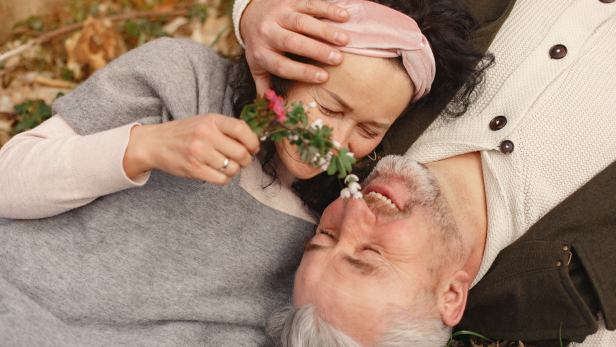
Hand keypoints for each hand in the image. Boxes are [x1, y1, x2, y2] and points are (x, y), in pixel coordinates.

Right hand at [123, 114, 259, 184]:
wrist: (155, 143)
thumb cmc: (185, 133)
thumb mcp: (206, 122)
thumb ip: (227, 129)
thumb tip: (254, 142)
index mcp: (212, 120)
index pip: (241, 129)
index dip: (253, 141)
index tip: (253, 147)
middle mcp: (205, 135)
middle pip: (241, 153)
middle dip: (246, 160)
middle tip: (242, 160)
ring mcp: (199, 153)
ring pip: (233, 168)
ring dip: (234, 170)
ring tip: (226, 165)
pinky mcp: (194, 169)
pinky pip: (221, 179)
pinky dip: (224, 178)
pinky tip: (218, 173)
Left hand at [240, 0, 349, 93]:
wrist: (250, 14)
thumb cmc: (261, 47)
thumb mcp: (257, 68)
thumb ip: (265, 88)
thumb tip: (275, 112)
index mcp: (261, 54)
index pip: (282, 65)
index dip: (302, 71)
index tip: (323, 77)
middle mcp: (267, 33)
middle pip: (292, 42)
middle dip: (316, 50)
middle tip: (337, 59)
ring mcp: (278, 15)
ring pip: (301, 21)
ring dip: (324, 30)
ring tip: (344, 39)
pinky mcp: (289, 1)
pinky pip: (309, 3)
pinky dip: (327, 8)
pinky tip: (344, 16)